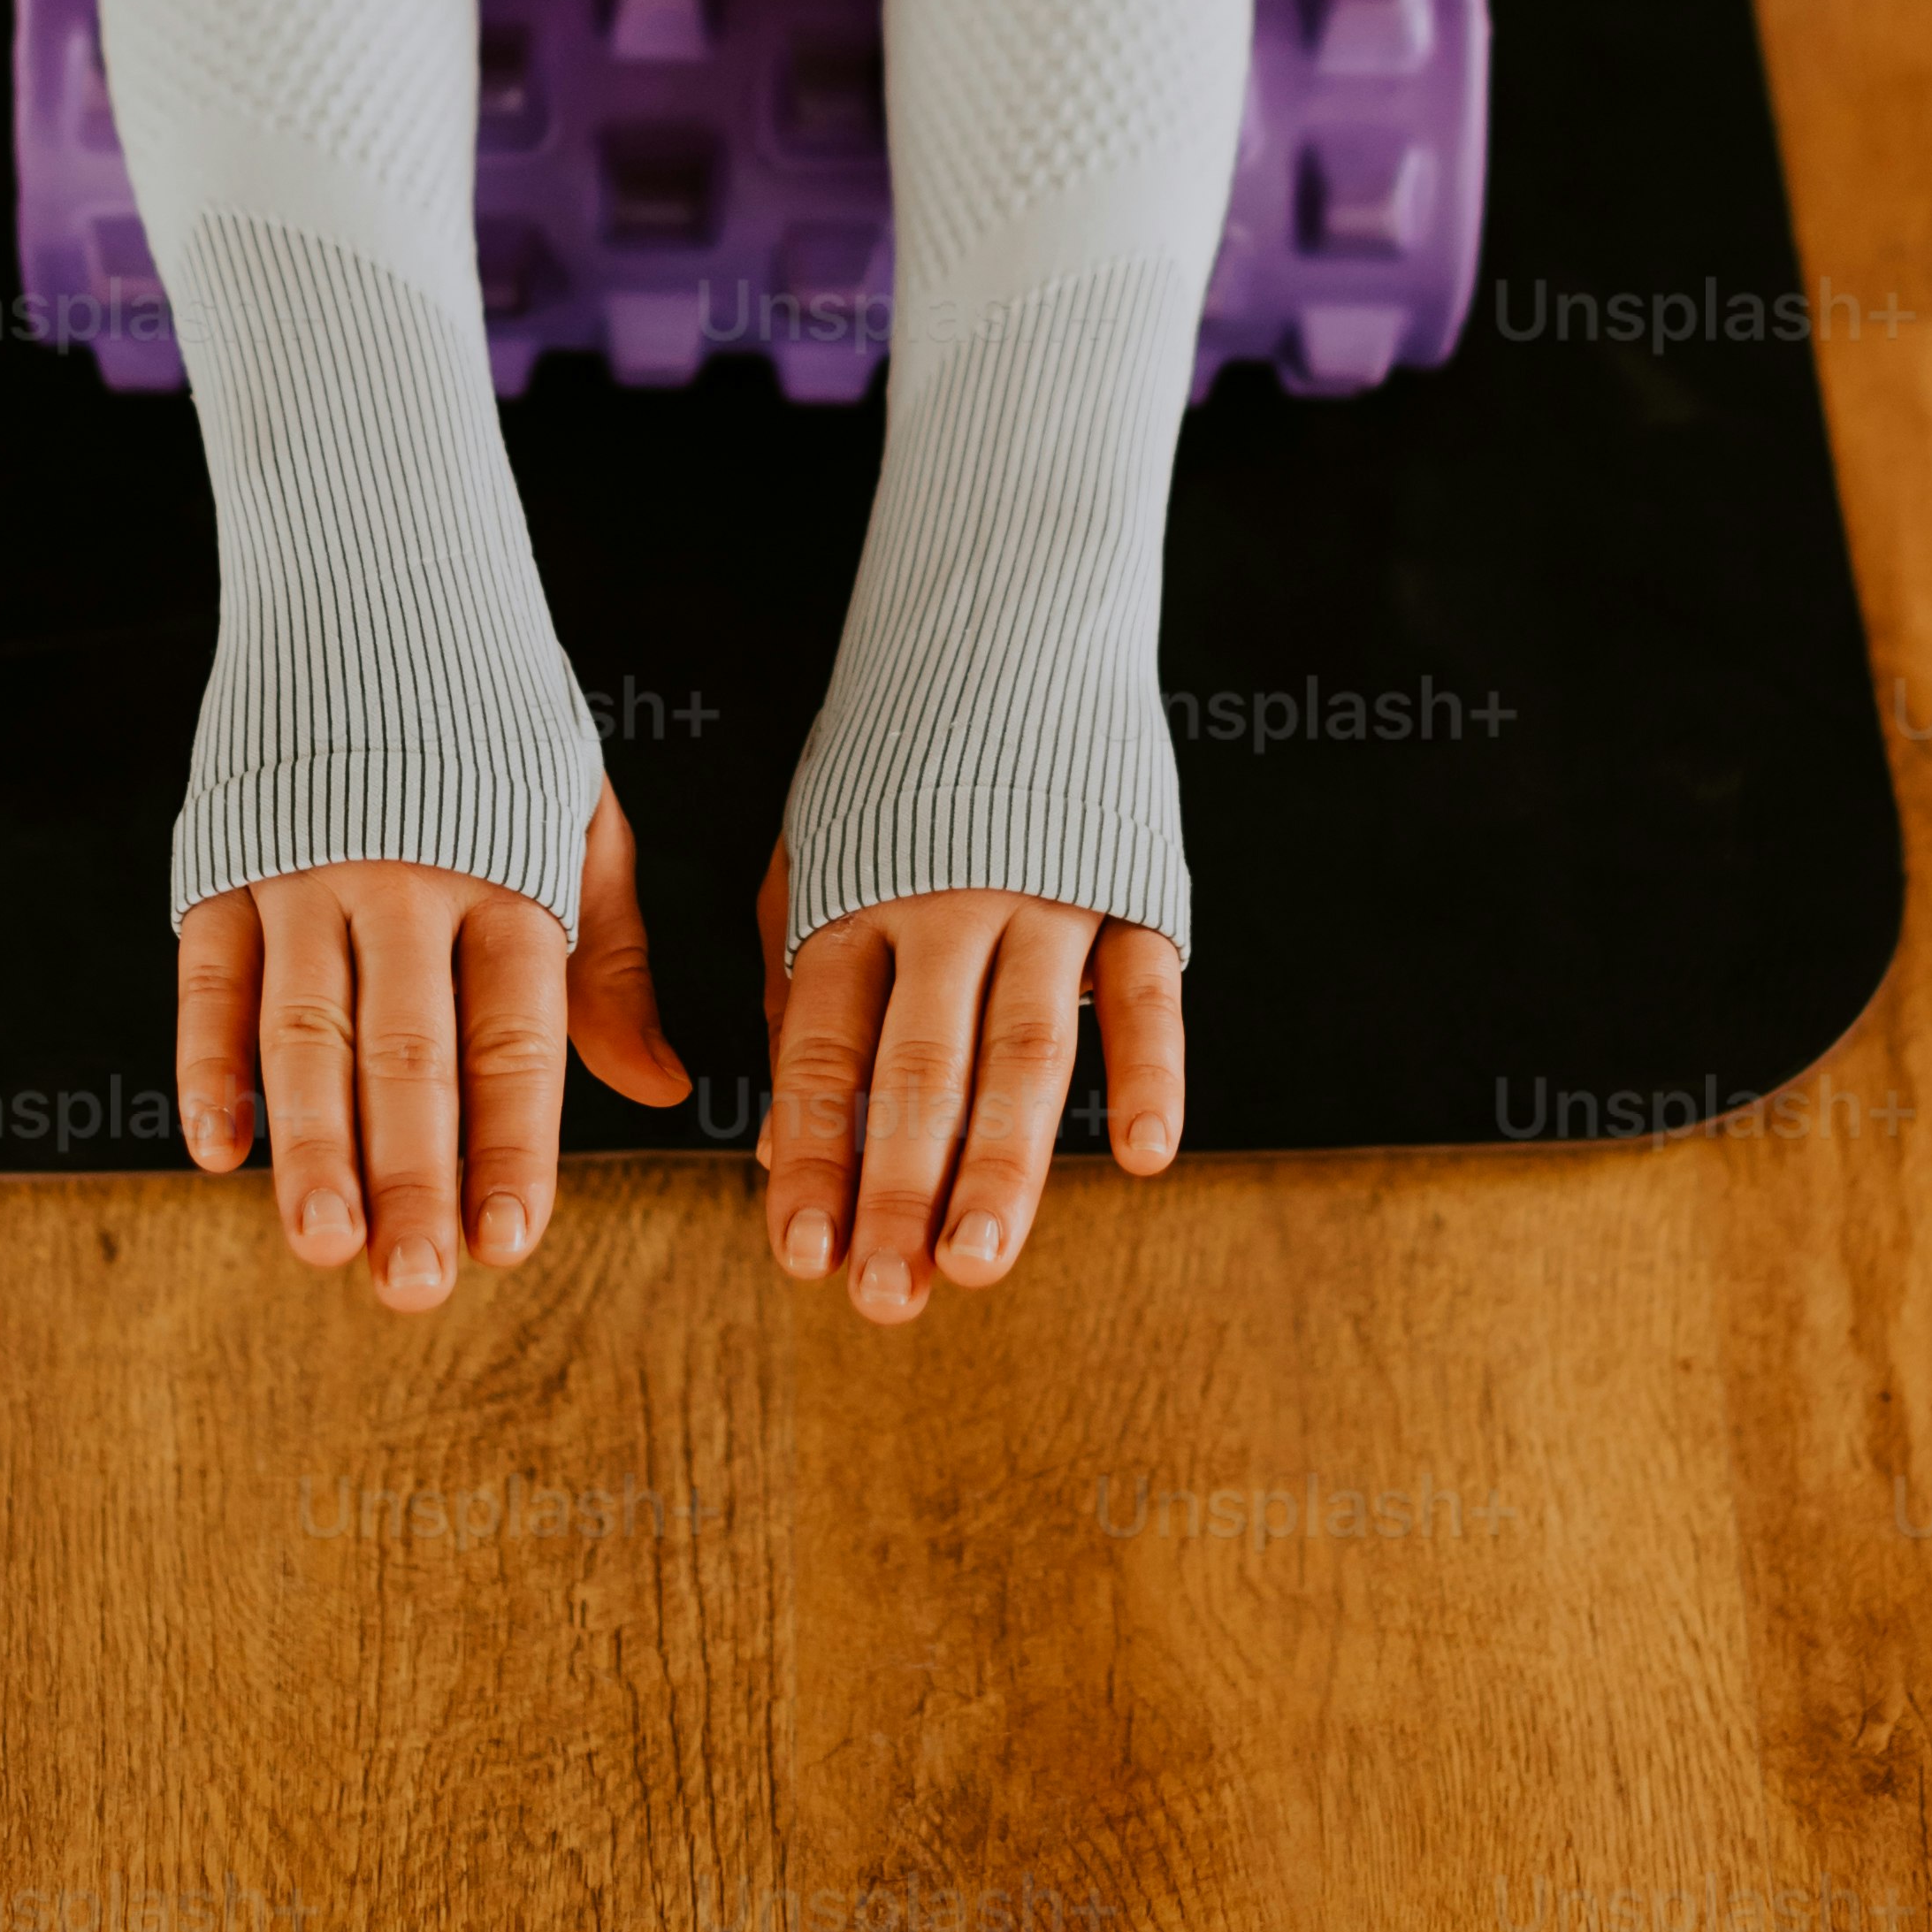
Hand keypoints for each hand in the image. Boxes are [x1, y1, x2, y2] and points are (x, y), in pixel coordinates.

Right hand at [175, 776, 684, 1308]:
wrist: (377, 590)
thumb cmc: (498, 731)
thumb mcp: (580, 824)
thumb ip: (611, 961)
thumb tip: (661, 1091)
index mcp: (510, 875)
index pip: (515, 1036)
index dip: (513, 1143)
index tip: (512, 1245)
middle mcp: (406, 881)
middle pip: (409, 1051)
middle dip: (412, 1176)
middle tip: (414, 1286)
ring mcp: (306, 872)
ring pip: (304, 1028)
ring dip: (312, 1144)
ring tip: (323, 1247)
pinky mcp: (223, 862)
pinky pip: (208, 978)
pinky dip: (208, 1065)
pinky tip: (219, 1152)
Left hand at [753, 832, 1185, 1320]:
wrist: (1002, 634)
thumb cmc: (891, 785)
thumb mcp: (812, 869)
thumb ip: (801, 1006)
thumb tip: (782, 1154)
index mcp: (849, 901)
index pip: (827, 1051)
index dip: (816, 1157)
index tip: (804, 1259)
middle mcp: (943, 901)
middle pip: (922, 1063)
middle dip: (902, 1187)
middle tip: (889, 1297)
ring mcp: (1044, 890)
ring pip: (1025, 1043)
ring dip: (1005, 1160)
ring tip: (980, 1263)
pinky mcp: (1131, 879)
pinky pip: (1145, 985)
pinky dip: (1149, 1067)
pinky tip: (1142, 1154)